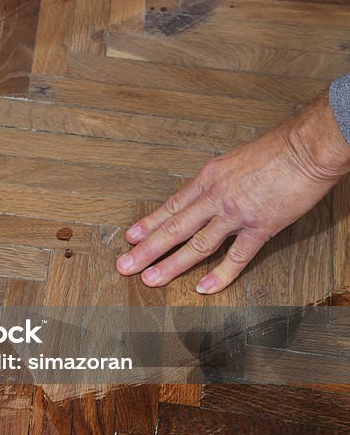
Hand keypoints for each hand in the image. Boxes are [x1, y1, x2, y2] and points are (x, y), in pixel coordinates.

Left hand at [116, 94, 349, 293]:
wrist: (309, 146)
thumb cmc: (278, 148)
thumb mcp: (235, 159)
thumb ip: (219, 179)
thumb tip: (209, 192)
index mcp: (209, 178)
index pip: (172, 206)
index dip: (149, 224)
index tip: (131, 237)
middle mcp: (216, 196)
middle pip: (174, 227)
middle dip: (146, 249)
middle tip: (125, 265)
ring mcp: (236, 214)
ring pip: (196, 244)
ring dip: (170, 265)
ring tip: (150, 279)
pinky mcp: (261, 227)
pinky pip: (236, 257)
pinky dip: (219, 275)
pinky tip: (203, 288)